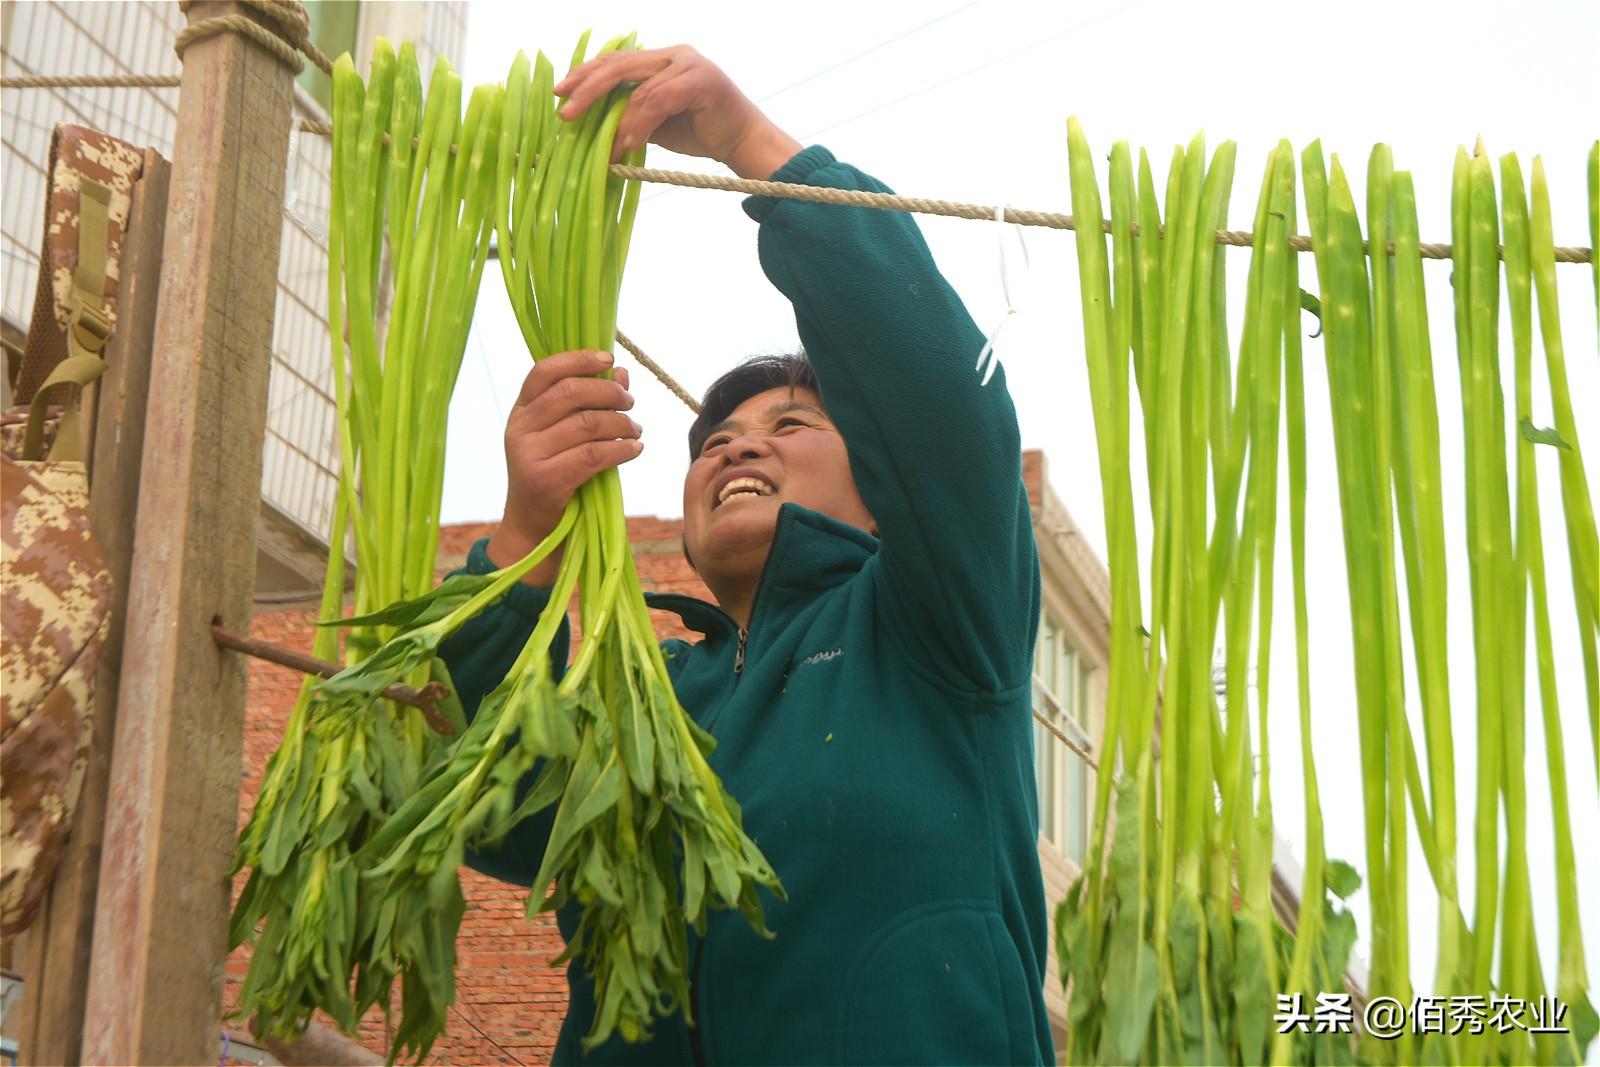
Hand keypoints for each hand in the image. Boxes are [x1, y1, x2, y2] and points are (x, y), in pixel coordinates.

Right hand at [487, 350, 641, 585]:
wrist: (533, 529)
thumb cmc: (555, 476)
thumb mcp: (563, 436)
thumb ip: (588, 403)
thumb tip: (621, 372)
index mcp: (520, 411)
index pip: (544, 370)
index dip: (579, 358)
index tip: (610, 359)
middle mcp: (519, 428)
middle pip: (572, 392)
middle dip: (610, 394)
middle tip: (631, 404)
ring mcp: (529, 454)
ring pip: (588, 423)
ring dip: (622, 424)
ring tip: (636, 431)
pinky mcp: (546, 479)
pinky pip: (595, 454)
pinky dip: (623, 449)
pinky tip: (635, 449)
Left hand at [554, 45, 802, 177]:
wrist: (745, 142)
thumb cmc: (703, 132)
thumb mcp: (658, 121)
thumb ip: (632, 113)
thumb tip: (595, 125)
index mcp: (661, 59)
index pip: (616, 61)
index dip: (586, 75)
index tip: (562, 92)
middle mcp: (674, 54)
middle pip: (620, 65)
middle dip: (588, 88)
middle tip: (566, 112)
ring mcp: (688, 63)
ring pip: (639, 88)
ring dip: (617, 121)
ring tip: (604, 147)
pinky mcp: (701, 80)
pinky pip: (658, 100)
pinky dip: (639, 123)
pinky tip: (626, 144)